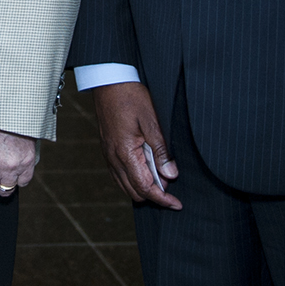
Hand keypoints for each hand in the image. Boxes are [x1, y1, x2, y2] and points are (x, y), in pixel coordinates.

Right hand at [92, 82, 181, 209]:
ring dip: (143, 188)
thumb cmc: (130, 96)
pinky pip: (118, 174)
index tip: (177, 204)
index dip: (162, 199)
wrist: (108, 80)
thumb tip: (171, 174)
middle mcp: (113, 157)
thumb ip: (161, 150)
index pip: (145, 187)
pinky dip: (133, 180)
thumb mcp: (151, 120)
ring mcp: (108, 153)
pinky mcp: (107, 148)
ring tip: (162, 181)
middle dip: (154, 196)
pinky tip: (146, 171)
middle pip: (134, 191)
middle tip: (173, 190)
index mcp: (125, 152)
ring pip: (124, 185)